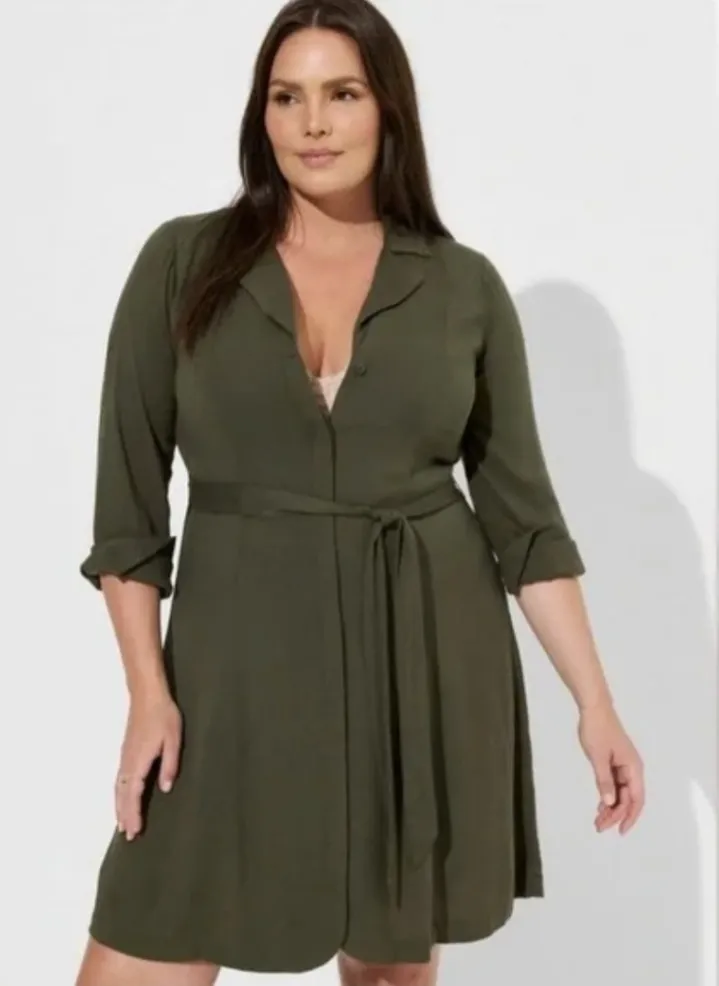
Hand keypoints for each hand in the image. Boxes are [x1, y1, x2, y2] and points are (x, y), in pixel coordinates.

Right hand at [115, 690, 182, 840]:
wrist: (147, 696)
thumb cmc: (164, 716)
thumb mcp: (173, 739)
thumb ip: (170, 764)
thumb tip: (166, 789)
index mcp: (139, 761)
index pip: (134, 793)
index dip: (134, 813)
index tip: (135, 831)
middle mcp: (128, 762)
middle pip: (123, 794)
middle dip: (125, 815)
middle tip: (128, 837)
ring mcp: (125, 757)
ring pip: (118, 788)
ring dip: (119, 807)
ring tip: (122, 825)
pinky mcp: (126, 752)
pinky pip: (119, 780)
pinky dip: (119, 794)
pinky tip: (123, 799)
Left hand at [577, 701, 644, 834]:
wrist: (594, 708)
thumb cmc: (597, 730)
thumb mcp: (598, 757)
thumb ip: (604, 781)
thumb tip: (610, 802)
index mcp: (633, 768)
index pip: (636, 799)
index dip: (630, 817)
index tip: (620, 831)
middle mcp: (632, 769)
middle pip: (628, 799)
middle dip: (615, 815)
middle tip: (599, 827)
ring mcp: (623, 766)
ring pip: (621, 793)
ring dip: (611, 807)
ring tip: (597, 821)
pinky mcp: (614, 763)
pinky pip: (614, 785)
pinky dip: (608, 795)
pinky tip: (600, 805)